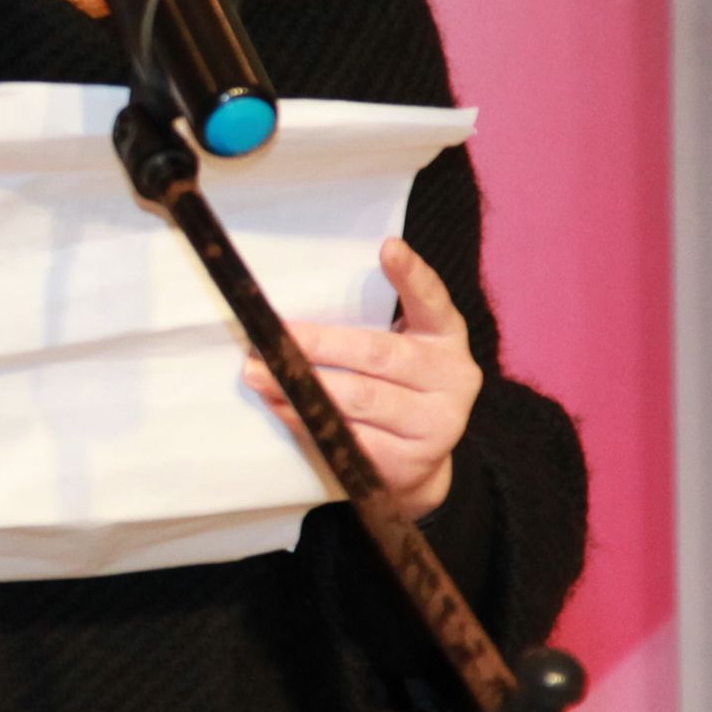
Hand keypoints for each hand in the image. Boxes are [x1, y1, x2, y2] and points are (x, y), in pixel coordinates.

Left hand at [258, 237, 482, 517]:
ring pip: (361, 400)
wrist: (420, 463)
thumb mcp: (402, 348)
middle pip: (378, 354)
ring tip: (259, 376)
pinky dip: (310, 421)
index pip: (432, 302)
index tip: (387, 248)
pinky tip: (282, 408)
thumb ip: (373, 323)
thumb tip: (298, 305)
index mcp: (446, 338)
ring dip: (303, 387)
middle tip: (268, 340)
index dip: (412, 275)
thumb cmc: (396, 388)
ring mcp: (435, 424)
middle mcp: (452, 378)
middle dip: (316, 347)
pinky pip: (351, 438)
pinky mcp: (409, 463)